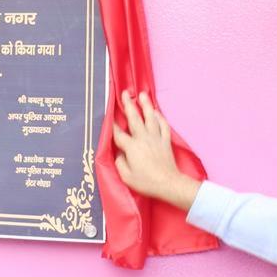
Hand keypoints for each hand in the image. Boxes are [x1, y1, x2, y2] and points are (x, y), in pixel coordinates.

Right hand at [113, 91, 200, 211]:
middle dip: (128, 104)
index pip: (118, 133)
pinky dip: (160, 117)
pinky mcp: (165, 141)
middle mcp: (143, 138)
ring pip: (150, 118)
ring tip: (142, 95)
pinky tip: (156, 112)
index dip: (112, 125)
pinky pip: (163, 125)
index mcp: (131, 147)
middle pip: (134, 118)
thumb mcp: (126, 176)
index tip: (107, 116)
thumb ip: (119, 162)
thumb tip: (119, 153)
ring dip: (146, 105)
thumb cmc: (146, 182)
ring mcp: (156, 138)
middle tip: (125, 93)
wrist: (169, 184)